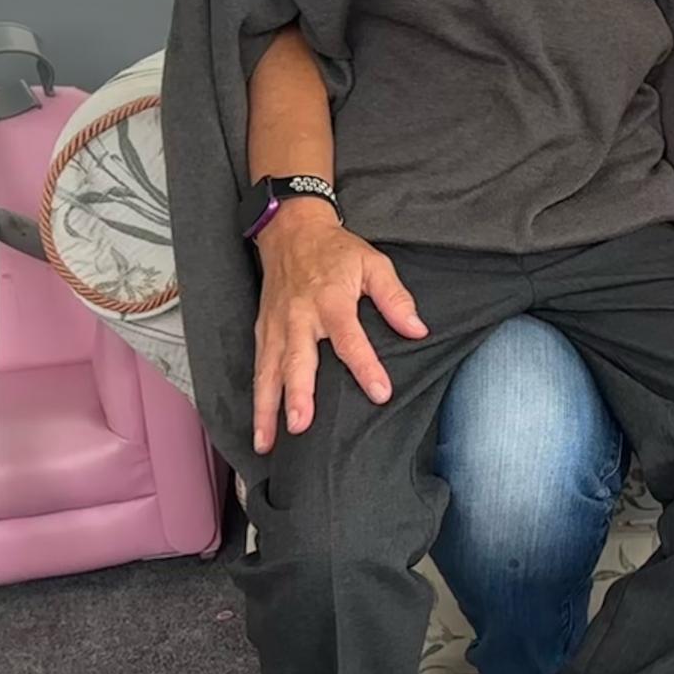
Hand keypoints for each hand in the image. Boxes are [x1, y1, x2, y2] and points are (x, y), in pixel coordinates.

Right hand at [250, 202, 426, 455]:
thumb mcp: (374, 263)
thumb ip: (395, 298)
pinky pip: (258, 368)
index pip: (349, 338)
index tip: (380, 393)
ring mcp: (276, 326)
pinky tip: (260, 427)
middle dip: (298, 395)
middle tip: (301, 426)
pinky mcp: (262, 331)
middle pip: (297, 360)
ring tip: (267, 442)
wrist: (292, 230)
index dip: (366, 366)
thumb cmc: (337, 250)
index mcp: (330, 300)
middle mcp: (299, 317)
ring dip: (266, 408)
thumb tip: (417, 330)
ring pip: (268, 372)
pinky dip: (256, 398)